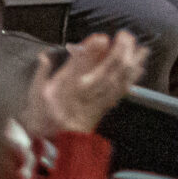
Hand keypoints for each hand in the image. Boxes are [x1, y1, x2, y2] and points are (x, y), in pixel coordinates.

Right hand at [21, 31, 147, 136]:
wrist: (58, 143)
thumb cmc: (44, 117)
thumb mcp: (36, 93)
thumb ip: (42, 73)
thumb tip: (45, 56)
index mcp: (68, 84)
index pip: (83, 62)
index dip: (94, 48)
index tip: (102, 37)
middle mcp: (87, 90)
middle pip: (109, 67)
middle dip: (120, 50)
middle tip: (125, 35)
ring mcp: (99, 99)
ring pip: (120, 78)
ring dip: (133, 62)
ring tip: (142, 48)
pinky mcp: (106, 106)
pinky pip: (122, 90)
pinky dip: (132, 78)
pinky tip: (139, 69)